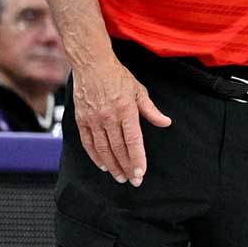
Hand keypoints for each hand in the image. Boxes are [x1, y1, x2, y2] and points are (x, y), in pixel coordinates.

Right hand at [72, 57, 171, 185]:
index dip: (137, 158)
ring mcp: (93, 120)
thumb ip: (151, 110)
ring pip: (103, 149)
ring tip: (120, 177)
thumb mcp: (139, 91)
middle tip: (133, 181)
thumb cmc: (118, 77)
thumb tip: (166, 123)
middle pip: (118, 149)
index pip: (133, 140)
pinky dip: (95, 157)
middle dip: (127, 167)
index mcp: (125, 110)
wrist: (92, 65)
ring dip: (112, 166)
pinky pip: (88, 144)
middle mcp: (108, 117)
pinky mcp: (81, 121)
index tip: (141, 173)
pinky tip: (103, 166)